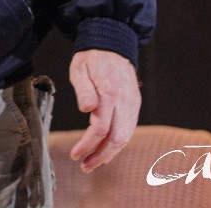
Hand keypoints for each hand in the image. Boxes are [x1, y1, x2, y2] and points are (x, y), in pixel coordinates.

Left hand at [68, 49, 140, 172]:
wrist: (112, 43)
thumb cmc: (91, 57)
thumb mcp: (79, 69)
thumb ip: (83, 90)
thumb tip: (86, 109)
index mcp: (110, 94)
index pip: (100, 128)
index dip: (88, 144)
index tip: (75, 154)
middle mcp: (125, 102)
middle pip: (116, 138)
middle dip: (101, 155)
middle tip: (85, 166)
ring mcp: (132, 104)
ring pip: (125, 136)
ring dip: (110, 153)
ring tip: (93, 162)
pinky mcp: (134, 104)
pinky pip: (129, 129)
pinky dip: (118, 143)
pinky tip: (106, 149)